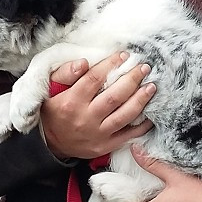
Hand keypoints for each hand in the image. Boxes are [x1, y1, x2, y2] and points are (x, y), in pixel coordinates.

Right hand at [40, 51, 154, 160]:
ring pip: (124, 116)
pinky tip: (150, 114)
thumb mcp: (50, 89)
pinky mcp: (105, 146)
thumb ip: (65, 73)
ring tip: (151, 87)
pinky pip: (128, 136)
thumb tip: (83, 62)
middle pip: (114, 97)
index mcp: (71, 102)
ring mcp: (97, 135)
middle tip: (144, 68)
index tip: (124, 55)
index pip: (94, 79)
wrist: (50, 143)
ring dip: (141, 100)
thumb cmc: (53, 111)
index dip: (111, 65)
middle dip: (132, 80)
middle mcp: (85, 119)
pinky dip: (142, 126)